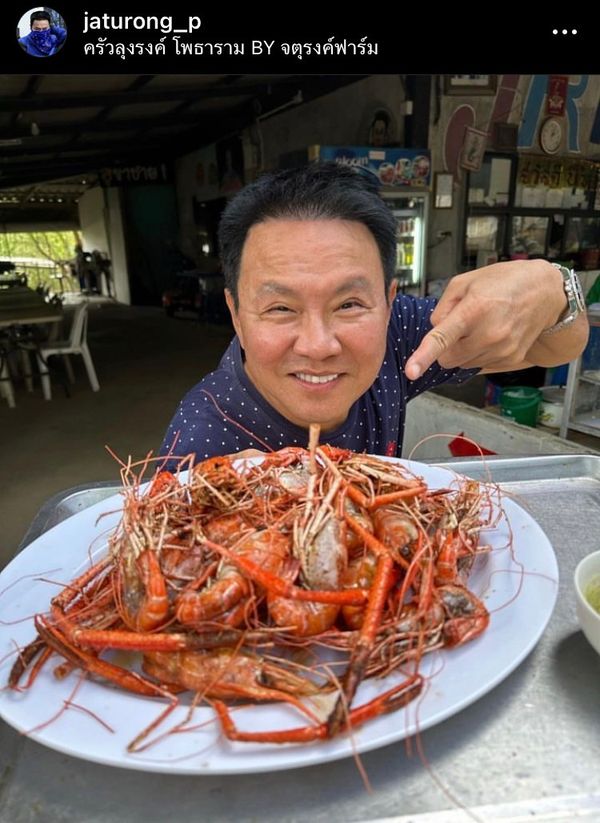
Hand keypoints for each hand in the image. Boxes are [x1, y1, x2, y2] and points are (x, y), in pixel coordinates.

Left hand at [404, 259, 570, 378]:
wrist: (545, 292)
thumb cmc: (504, 282)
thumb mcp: (465, 281)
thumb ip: (442, 306)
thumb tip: (434, 329)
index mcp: (474, 310)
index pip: (442, 338)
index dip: (423, 356)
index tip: (411, 371)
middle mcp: (489, 334)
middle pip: (447, 359)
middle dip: (446, 347)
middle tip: (461, 326)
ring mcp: (502, 349)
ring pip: (463, 364)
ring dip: (464, 350)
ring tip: (482, 325)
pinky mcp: (511, 359)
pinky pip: (480, 365)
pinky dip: (479, 353)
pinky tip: (492, 334)